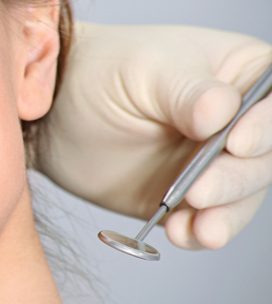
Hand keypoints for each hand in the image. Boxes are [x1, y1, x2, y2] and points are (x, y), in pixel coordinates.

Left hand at [38, 22, 271, 249]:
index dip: (266, 127)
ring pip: (242, 196)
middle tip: (199, 191)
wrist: (53, 110)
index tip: (236, 143)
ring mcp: (214, 163)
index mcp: (243, 74)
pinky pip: (207, 223)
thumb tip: (220, 113)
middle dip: (237, 179)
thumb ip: (186, 92)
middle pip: (266, 156)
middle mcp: (239, 122)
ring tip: (196, 226)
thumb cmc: (102, 70)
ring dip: (224, 215)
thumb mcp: (145, 71)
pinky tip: (181, 233)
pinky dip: (199, 233)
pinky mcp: (187, 199)